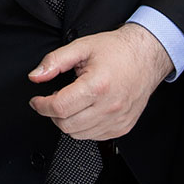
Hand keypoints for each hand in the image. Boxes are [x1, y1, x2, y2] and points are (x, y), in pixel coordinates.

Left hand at [29, 23, 173, 140]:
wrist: (147, 56)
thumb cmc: (118, 51)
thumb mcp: (82, 47)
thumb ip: (55, 61)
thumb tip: (36, 76)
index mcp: (97, 86)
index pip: (60, 108)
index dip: (41, 105)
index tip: (36, 101)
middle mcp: (109, 107)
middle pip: (66, 125)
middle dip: (52, 114)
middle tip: (54, 99)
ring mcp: (117, 120)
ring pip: (79, 134)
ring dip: (68, 121)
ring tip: (72, 102)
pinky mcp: (123, 127)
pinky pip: (94, 136)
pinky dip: (84, 127)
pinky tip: (86, 109)